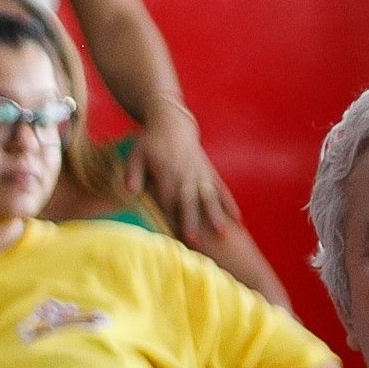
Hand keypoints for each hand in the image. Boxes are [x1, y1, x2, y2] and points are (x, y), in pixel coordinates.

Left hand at [127, 105, 237, 240]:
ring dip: (216, 216)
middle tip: (195, 244)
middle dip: (192, 224)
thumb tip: (130, 191)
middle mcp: (186, 175)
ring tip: (223, 233)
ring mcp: (200, 174)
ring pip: (209, 198)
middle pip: (189, 203)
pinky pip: (222, 190)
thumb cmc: (150, 142)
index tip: (169, 239)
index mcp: (166, 173)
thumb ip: (133, 173)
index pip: (167, 202)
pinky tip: (238, 219)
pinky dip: (230, 204)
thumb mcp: (135, 155)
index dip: (168, 220)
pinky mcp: (210, 172)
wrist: (172, 123)